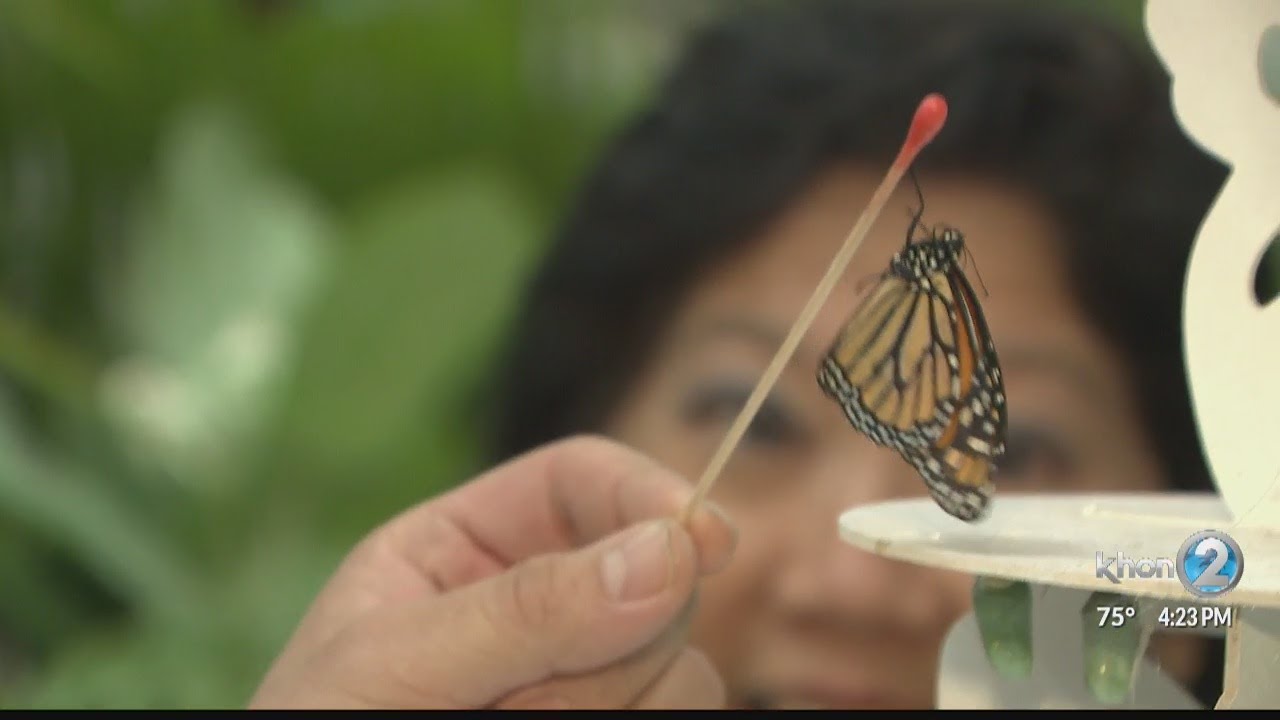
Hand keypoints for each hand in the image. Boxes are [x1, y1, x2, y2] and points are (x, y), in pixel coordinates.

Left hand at [249, 435, 737, 708]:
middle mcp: (538, 606)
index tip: (702, 538)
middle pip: (651, 572)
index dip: (645, 494)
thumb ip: (524, 609)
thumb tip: (667, 551)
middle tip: (514, 700)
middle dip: (609, 636)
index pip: (580, 480)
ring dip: (606, 702)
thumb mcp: (396, 666)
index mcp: (465, 550)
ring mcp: (581, 679)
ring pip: (680, 661)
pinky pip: (679, 712)